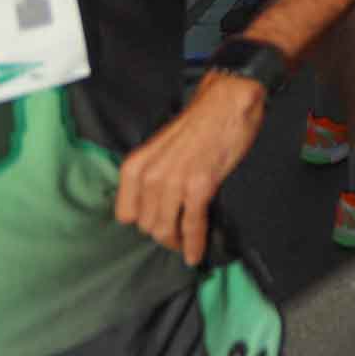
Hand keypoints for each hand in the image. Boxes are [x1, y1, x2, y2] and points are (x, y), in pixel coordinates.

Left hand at [115, 72, 265, 264]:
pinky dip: (194, 244)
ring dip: (176, 242)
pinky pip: (192, 226)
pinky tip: (196, 254)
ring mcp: (173, 182)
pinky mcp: (200, 187)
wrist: (228, 101)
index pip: (126, 214)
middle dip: (162, 233)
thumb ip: (154, 174)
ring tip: (186, 247)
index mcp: (135, 166)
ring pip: (166, 230)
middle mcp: (149, 176)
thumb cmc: (199, 121)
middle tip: (177, 235)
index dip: (143, 221)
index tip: (158, 223)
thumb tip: (160, 202)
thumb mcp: (161, 147)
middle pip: (147, 225)